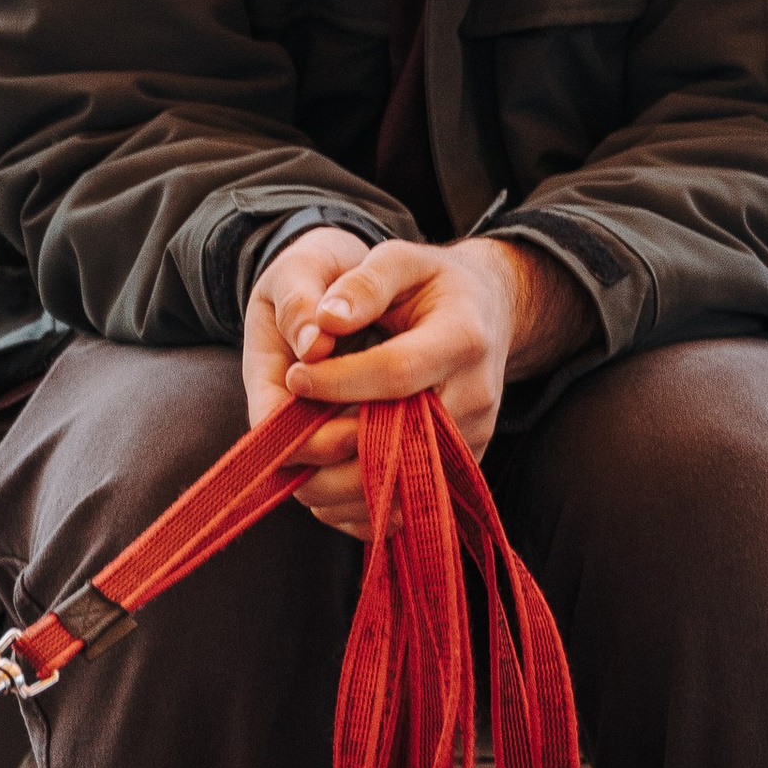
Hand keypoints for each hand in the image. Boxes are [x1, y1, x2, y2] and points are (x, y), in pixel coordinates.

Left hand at [243, 228, 594, 536]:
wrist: (489, 314)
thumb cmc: (431, 283)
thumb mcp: (399, 261)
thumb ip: (362, 284)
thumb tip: (322, 321)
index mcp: (462, 337)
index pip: (395, 372)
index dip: (337, 381)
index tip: (294, 375)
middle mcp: (477, 395)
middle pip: (401, 441)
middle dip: (333, 448)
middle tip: (279, 444)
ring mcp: (475, 436)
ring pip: (405, 483)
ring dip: (341, 488)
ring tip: (292, 470)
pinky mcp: (463, 465)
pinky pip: (412, 501)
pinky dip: (361, 506)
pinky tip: (321, 492)